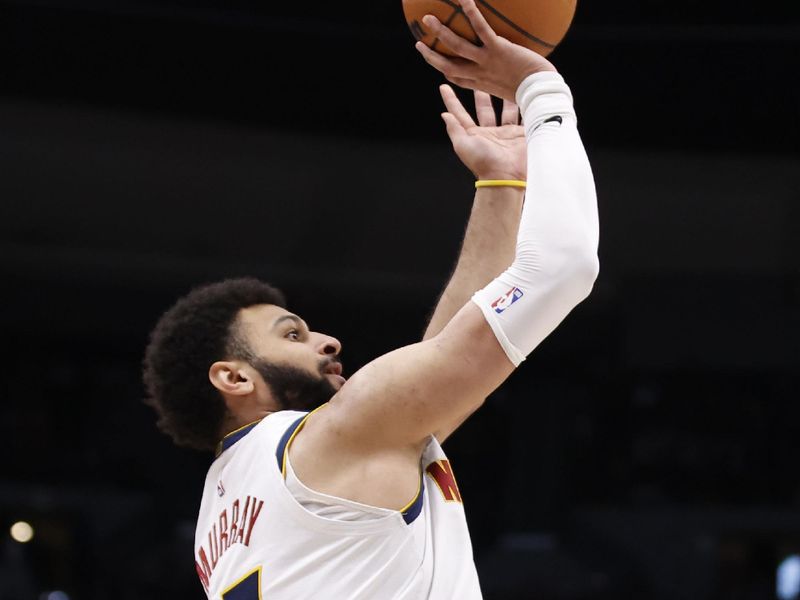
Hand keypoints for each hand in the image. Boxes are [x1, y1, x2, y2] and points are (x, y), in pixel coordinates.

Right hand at [414, 0, 556, 102]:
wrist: (541, 90)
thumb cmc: (534, 90)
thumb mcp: (515, 88)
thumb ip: (508, 76)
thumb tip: (514, 65)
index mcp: (481, 84)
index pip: (457, 78)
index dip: (443, 71)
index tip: (436, 63)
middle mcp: (479, 74)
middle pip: (448, 66)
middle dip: (431, 56)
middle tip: (418, 43)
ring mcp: (486, 61)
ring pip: (456, 47)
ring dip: (440, 33)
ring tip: (427, 19)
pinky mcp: (497, 49)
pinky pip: (480, 28)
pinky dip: (471, 13)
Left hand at [439, 84, 525, 180]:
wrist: (507, 176)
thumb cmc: (483, 163)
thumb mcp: (463, 145)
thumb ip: (454, 129)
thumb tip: (444, 115)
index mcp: (474, 135)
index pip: (460, 114)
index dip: (452, 101)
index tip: (444, 86)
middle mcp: (490, 133)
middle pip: (485, 109)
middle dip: (482, 94)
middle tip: (480, 78)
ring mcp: (506, 133)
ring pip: (505, 110)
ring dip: (505, 97)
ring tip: (504, 82)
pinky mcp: (521, 134)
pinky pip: (523, 116)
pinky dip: (525, 106)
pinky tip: (525, 94)